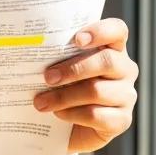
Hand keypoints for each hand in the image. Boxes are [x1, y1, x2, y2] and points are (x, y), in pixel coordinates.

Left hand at [34, 17, 138, 154]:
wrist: (65, 124)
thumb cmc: (60, 84)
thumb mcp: (57, 64)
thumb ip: (54, 52)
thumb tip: (29, 42)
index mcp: (111, 48)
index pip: (117, 30)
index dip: (101, 32)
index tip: (77, 40)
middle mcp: (124, 69)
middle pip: (107, 62)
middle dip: (73, 69)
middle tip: (47, 77)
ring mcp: (126, 95)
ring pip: (98, 91)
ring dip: (64, 96)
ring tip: (41, 101)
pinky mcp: (122, 120)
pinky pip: (97, 115)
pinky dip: (73, 114)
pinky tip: (58, 114)